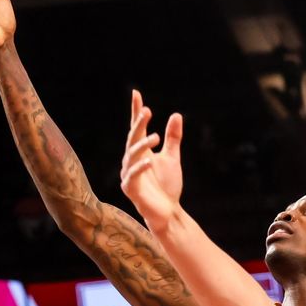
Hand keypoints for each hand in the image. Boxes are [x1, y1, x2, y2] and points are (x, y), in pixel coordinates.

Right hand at [120, 90, 183, 230]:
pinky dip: (140, 167)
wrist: (168, 211)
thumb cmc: (167, 185)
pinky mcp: (130, 189)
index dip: (136, 111)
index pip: (137, 128)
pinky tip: (150, 161)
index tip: (136, 93)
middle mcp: (132, 160)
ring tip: (156, 136)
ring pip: (132, 154)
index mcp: (141, 151)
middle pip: (133, 138)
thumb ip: (173, 138)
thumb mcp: (172, 158)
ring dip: (143, 144)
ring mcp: (129, 174)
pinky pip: (132, 176)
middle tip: (147, 110)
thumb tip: (176, 114)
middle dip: (138, 124)